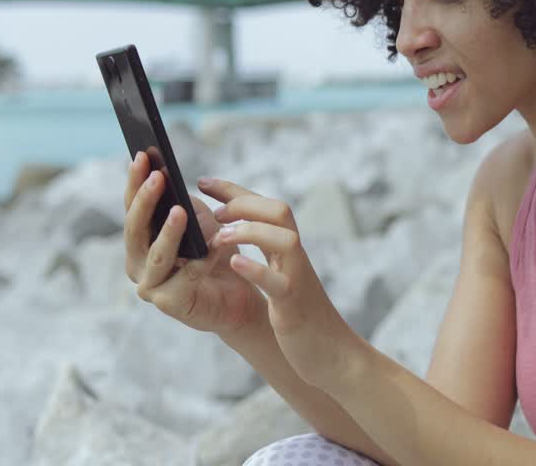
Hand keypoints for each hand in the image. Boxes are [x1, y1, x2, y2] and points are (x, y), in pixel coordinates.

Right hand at [123, 152, 263, 335]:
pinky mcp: (170, 304)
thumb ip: (181, 202)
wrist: (239, 293)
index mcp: (139, 240)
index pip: (131, 207)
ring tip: (179, 210)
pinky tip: (213, 245)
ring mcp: (150, 285)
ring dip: (168, 232)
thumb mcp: (199, 220)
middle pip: (135, 229)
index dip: (135, 182)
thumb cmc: (215, 253)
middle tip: (158, 176)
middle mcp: (137, 263)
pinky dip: (200, 260)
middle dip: (146, 201)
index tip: (143, 156)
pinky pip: (185, 278)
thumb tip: (163, 172)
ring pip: (156, 255)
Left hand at [199, 177, 362, 388]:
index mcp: (288, 251)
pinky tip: (235, 264)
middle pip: (279, 211)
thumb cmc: (301, 317)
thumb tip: (235, 234)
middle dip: (244, 203)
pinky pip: (279, 283)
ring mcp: (297, 280)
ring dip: (249, 231)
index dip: (233, 190)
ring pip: (283, 240)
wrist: (331, 354)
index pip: (264, 207)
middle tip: (216, 212)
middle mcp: (295, 259)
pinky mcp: (294, 307)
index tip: (203, 181)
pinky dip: (257, 270)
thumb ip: (267, 254)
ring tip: (219, 237)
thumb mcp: (282, 277)